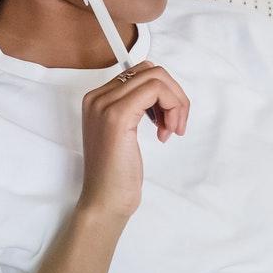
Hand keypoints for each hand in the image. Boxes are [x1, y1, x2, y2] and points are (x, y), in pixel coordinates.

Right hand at [76, 60, 190, 223]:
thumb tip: (164, 91)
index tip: (167, 118)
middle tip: (175, 125)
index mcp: (97, 99)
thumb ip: (136, 108)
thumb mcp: (125, 133)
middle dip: (173, 95)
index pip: (139, 72)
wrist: (105, 201)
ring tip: (172, 129)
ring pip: (156, 78)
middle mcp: (97, 97)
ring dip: (175, 102)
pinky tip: (167, 133)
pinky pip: (155, 91)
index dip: (163, 92)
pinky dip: (172, 107)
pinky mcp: (117, 117)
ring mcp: (105, 105)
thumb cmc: (117, 174)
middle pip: (149, 70)